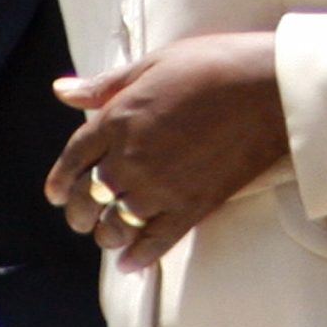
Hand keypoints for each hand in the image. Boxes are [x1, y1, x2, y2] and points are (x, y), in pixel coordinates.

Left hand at [46, 33, 288, 269]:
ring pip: (115, 227)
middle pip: (87, 199)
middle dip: (79, 212)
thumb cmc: (213, 64)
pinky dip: (138, 257)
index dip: (60, 180)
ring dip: (106, 235)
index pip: (73, 159)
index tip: (57, 194)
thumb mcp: (154, 63)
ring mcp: (160, 188)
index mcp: (118, 119)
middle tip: (82, 217)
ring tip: (109, 235)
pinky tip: (131, 263)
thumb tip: (61, 90)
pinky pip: (155, 243)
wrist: (269, 88)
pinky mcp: (191, 208)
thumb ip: (106, 84)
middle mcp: (130, 159)